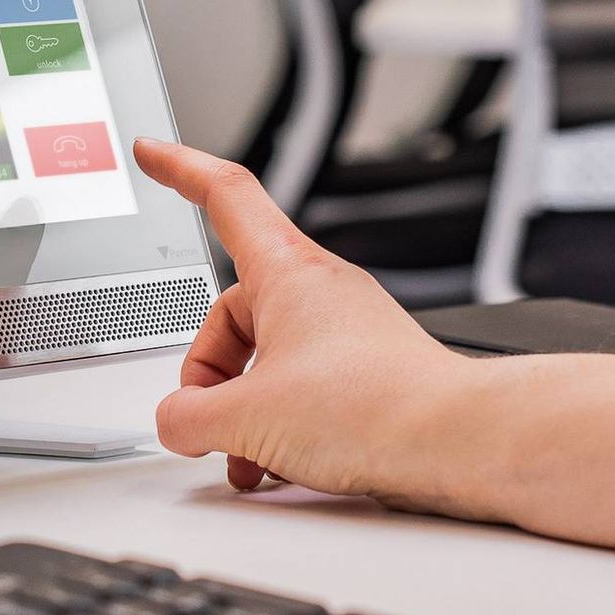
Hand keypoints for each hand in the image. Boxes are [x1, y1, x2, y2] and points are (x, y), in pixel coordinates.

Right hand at [132, 138, 494, 514]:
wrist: (461, 442)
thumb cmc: (378, 409)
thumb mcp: (248, 418)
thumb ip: (189, 416)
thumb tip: (178, 422)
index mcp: (288, 274)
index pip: (226, 194)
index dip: (181, 168)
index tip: (153, 151)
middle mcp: (320, 291)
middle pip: (232, 310)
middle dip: (209, 371)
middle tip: (207, 418)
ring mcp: (346, 330)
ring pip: (266, 357)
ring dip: (244, 408)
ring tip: (249, 455)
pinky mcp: (367, 369)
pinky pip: (300, 384)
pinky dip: (279, 422)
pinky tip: (278, 463)